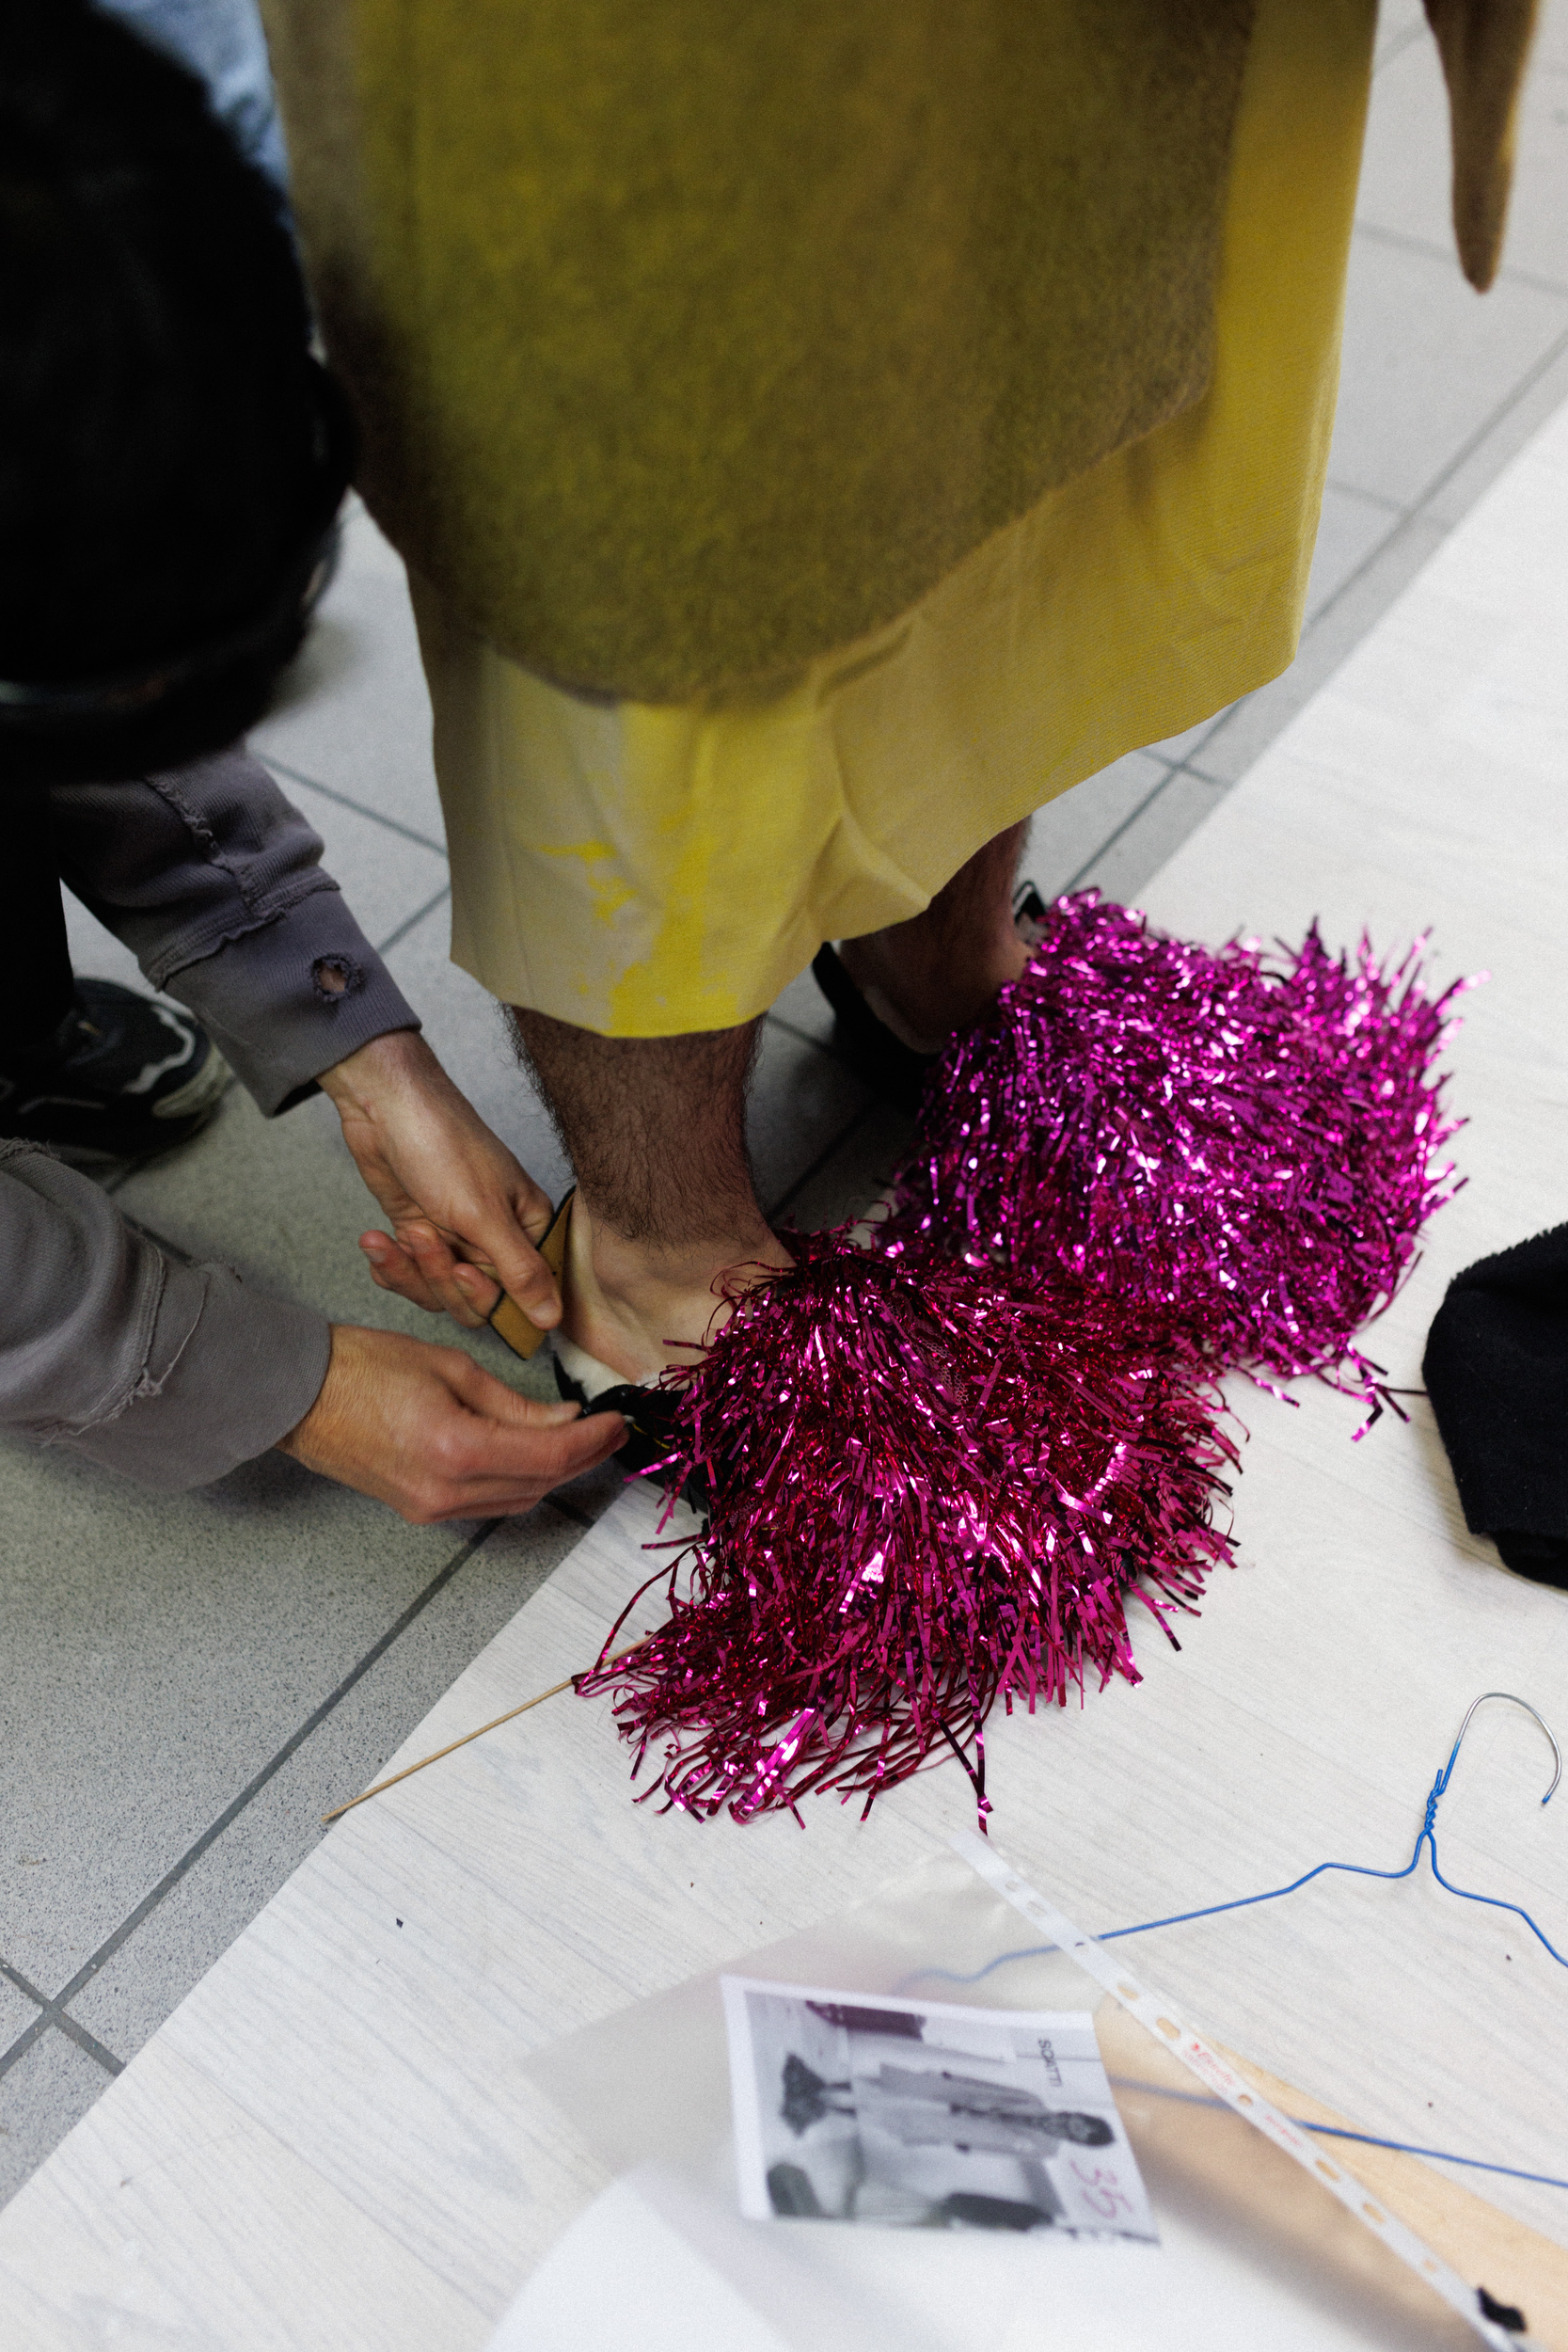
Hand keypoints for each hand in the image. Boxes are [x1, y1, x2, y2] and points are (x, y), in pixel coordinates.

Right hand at [276, 1324, 624, 1521]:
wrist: (294, 1395)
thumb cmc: (361, 1366)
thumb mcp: (451, 1368)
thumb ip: (513, 1403)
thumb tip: (565, 1421)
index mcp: (456, 1449)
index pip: (551, 1456)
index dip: (594, 1441)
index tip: (617, 1422)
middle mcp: (446, 1491)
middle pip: (539, 1484)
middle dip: (581, 1458)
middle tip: (607, 1429)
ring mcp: (430, 1508)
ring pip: (516, 1500)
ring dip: (552, 1472)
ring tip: (578, 1440)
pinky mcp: (418, 1509)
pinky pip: (487, 1503)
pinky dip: (517, 1480)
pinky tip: (531, 1452)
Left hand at [318, 1028, 559, 1332]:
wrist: (386, 1106)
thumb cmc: (444, 1144)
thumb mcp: (484, 1214)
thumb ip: (520, 1271)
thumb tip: (552, 1319)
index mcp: (527, 1230)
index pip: (523, 1296)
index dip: (492, 1298)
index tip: (463, 1273)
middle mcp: (494, 1240)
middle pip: (475, 1303)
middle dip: (442, 1278)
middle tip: (427, 1238)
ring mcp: (455, 1239)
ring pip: (437, 1293)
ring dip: (413, 1269)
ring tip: (404, 1230)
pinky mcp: (419, 1234)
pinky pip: (408, 1276)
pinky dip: (390, 1266)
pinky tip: (378, 1241)